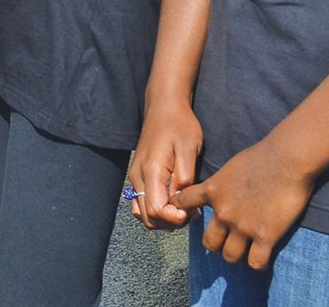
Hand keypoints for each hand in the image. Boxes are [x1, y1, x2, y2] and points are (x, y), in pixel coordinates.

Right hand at [128, 98, 203, 229]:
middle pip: (148, 217)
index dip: (175, 219)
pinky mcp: (138, 175)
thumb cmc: (180, 125)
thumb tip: (182, 202)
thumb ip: (185, 178)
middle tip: (191, 212)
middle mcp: (138, 176)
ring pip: (142, 213)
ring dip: (163, 219)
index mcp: (151, 171)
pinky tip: (173, 203)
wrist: (164, 106)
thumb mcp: (189, 149)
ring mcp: (135, 176)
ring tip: (183, 210)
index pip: (156, 210)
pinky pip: (141, 202)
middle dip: (171, 222)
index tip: (193, 211)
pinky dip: (155, 211)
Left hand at [175, 138, 315, 269]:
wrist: (286, 159)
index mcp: (212, 191)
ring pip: (230, 256)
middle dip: (216, 245)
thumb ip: (222, 183)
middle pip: (209, 243)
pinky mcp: (266, 235)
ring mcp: (243, 226)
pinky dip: (258, 263)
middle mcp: (224, 212)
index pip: (182, 203)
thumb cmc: (262, 155)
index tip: (190, 215)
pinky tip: (263, 255)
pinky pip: (256, 263)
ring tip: (246, 251)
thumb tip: (221, 189)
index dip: (181, 211)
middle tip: (227, 242)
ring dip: (236, 255)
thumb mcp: (231, 167)